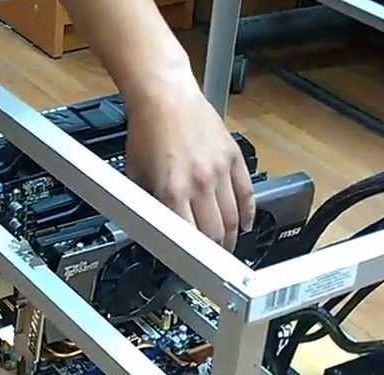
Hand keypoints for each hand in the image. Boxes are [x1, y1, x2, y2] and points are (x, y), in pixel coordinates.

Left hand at [124, 78, 255, 250]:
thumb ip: (145, 204)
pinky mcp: (234, 157)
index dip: (192, 259)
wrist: (165, 96)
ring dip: (232, 237)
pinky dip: (249, 213)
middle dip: (215, 252)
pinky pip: (247, 192)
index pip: (189, 238)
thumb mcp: (135, 174)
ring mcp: (220, 170)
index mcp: (173, 190)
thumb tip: (151, 227)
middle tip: (213, 262)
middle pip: (216, 232)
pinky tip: (246, 224)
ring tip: (228, 248)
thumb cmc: (147, 130)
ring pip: (234, 217)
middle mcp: (199, 183)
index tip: (193, 269)